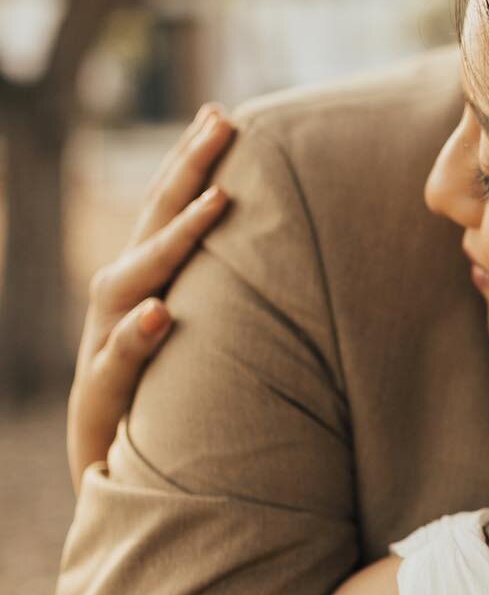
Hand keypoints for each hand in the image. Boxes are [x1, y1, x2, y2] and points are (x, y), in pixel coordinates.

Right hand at [66, 104, 234, 493]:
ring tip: (216, 201)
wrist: (120, 481)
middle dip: (185, 171)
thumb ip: (221, 301)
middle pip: (151, 224)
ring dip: (174, 239)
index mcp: (146, 286)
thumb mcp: (199, 344)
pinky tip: (158, 313)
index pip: (166, 212)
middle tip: (221, 121)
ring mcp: (107, 347)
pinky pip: (117, 363)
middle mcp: (121, 306)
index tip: (224, 113)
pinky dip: (135, 337)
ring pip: (132, 280)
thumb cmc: (170, 407)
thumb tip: (279, 255)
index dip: (190, 163)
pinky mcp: (103, 398)